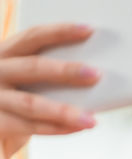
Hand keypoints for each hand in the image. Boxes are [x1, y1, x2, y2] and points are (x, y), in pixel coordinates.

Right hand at [0, 23, 99, 158]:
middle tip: (96, 74)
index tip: (88, 30)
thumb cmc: (16, 98)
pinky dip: (56, 128)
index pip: (32, 37)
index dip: (59, 32)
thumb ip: (46, 74)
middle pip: (32, 67)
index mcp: (5, 53)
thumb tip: (92, 75)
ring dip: (64, 111)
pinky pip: (29, 127)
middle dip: (65, 71)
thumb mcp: (24, 79)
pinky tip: (78, 127)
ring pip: (31, 103)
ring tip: (91, 119)